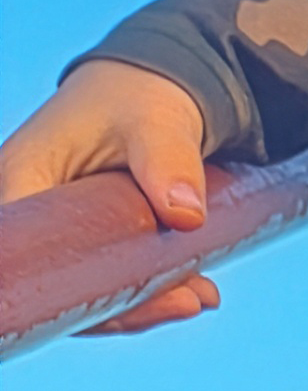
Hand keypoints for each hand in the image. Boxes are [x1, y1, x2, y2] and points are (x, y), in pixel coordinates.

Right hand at [0, 60, 219, 332]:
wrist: (147, 87)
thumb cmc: (137, 95)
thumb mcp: (155, 121)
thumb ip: (168, 162)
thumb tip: (187, 217)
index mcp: (24, 178)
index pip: (35, 251)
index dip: (75, 286)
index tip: (129, 301)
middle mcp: (32, 207)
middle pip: (61, 278)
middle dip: (123, 303)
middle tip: (189, 303)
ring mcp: (60, 227)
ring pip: (89, 282)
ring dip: (145, 299)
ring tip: (201, 298)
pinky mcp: (90, 236)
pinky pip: (111, 272)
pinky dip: (152, 285)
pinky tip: (198, 291)